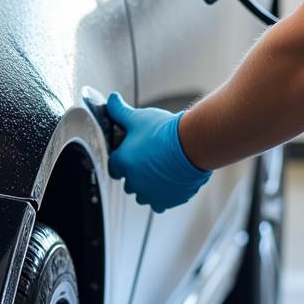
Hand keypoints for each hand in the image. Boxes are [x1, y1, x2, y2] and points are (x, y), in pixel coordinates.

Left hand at [105, 93, 210, 211]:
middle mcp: (134, 182)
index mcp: (123, 163)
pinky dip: (163, 195)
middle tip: (148, 161)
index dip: (121, 160)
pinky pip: (160, 203)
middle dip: (134, 174)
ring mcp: (151, 193)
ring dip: (147, 187)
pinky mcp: (168, 200)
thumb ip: (120, 111)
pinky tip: (170, 182)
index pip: (113, 167)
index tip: (130, 155)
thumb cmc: (165, 132)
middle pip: (128, 183)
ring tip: (159, 172)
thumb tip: (111, 100)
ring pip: (143, 196)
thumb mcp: (138, 117)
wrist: (193, 145)